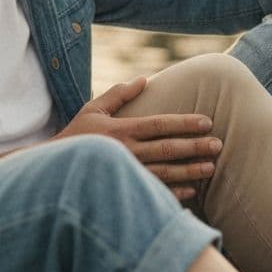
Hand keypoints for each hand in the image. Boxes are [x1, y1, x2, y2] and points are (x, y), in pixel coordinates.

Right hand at [56, 77, 222, 201]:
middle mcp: (127, 152)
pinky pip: (153, 192)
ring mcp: (127, 174)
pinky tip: (191, 190)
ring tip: (212, 167)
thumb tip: (144, 79)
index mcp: (122, 130)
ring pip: (165, 173)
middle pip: (168, 148)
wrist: (52, 168)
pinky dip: (173, 192)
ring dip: (190, 170)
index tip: (207, 121)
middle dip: (195, 146)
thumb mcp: (94, 109)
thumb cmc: (76, 135)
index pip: (160, 124)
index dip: (185, 122)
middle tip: (219, 144)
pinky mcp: (124, 190)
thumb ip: (119, 94)